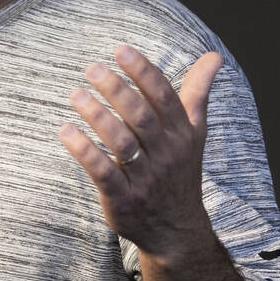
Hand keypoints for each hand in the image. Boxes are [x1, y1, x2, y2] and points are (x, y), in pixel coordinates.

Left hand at [59, 45, 223, 260]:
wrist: (176, 230)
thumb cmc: (180, 171)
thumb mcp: (195, 133)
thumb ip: (198, 92)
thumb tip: (214, 56)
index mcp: (182, 134)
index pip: (164, 97)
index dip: (144, 72)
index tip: (122, 50)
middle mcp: (166, 154)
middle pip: (141, 117)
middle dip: (118, 90)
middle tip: (92, 68)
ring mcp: (145, 178)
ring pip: (122, 143)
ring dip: (98, 117)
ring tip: (76, 94)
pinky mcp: (123, 199)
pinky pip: (103, 172)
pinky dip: (84, 151)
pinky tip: (66, 130)